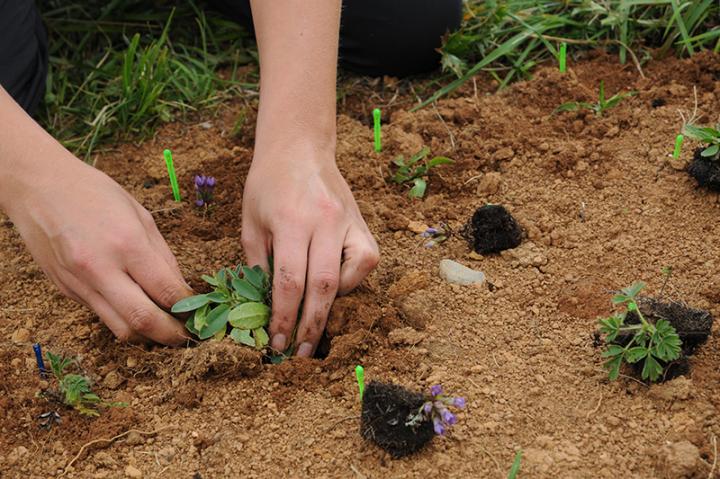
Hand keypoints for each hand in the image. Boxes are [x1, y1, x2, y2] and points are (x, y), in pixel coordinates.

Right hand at [5, 156, 191, 344]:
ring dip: (147, 336)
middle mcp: (101, 268)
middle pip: (143, 321)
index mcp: (127, 244)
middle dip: (171, 335)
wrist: (39, 187)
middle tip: (187, 337)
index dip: (188, 308)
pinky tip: (135, 309)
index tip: (200, 313)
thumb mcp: (141, 216)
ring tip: (164, 330)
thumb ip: (163, 256)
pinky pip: (102, 314)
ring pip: (120, 328)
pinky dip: (123, 318)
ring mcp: (80, 283)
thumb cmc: (95, 194)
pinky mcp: (66, 291)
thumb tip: (182, 290)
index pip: (166, 291)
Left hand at [241, 141, 378, 356]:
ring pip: (349, 276)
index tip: (276, 343)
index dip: (283, 317)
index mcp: (290, 220)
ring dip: (333, 305)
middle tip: (299, 353)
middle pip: (322, 286)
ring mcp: (347, 221)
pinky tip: (335, 287)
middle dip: (310, 325)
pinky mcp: (361, 224)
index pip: (289, 281)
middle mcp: (324, 221)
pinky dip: (352, 281)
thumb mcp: (250, 222)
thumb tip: (264, 308)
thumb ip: (257, 264)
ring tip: (314, 322)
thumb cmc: (267, 184)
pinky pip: (365, 262)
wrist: (299, 148)